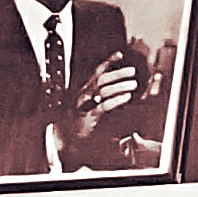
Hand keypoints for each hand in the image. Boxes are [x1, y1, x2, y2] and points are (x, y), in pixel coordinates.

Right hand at [56, 42, 153, 162]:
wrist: (65, 141)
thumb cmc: (76, 124)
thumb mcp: (88, 107)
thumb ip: (99, 97)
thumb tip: (115, 87)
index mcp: (83, 91)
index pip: (96, 73)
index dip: (108, 62)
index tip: (120, 55)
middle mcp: (83, 95)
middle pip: (101, 79)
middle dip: (118, 73)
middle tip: (131, 71)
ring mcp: (84, 106)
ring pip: (103, 90)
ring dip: (120, 85)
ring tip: (132, 84)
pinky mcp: (88, 117)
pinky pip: (104, 106)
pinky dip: (116, 100)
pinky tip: (126, 97)